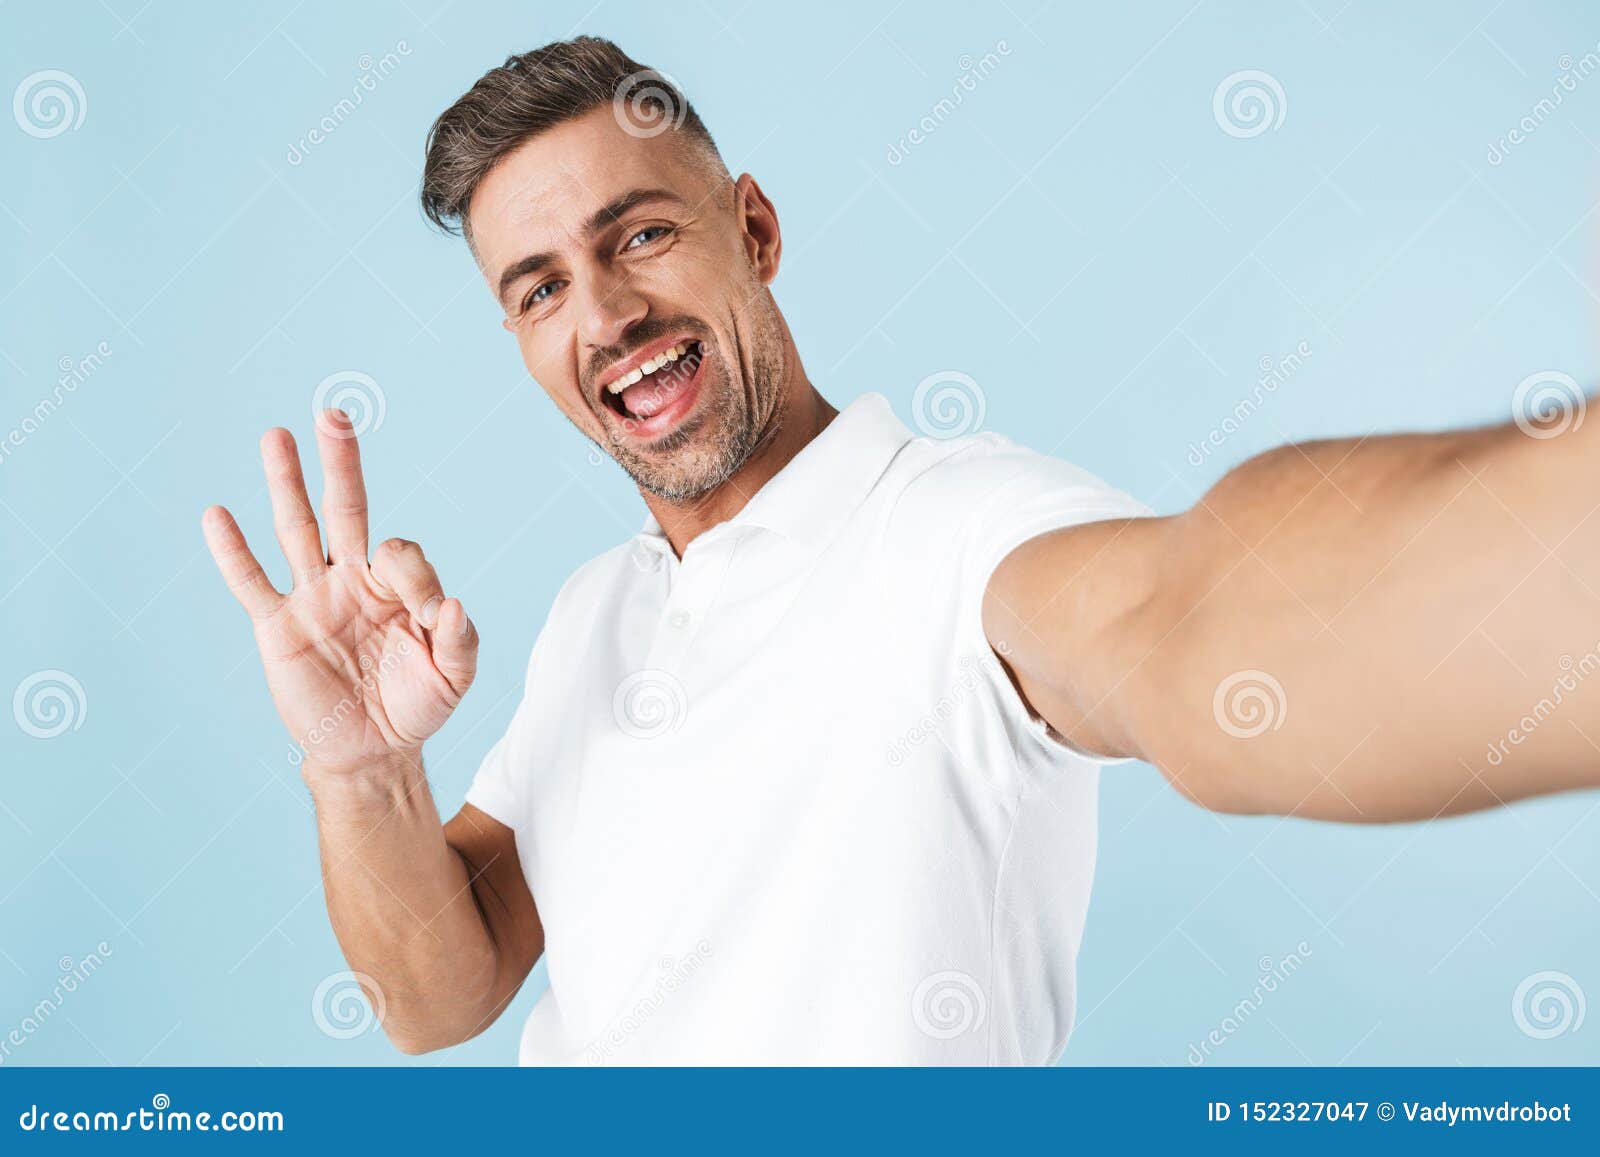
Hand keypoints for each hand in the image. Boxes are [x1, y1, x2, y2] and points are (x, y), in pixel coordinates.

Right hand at [202, 409, 477, 774]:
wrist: (374, 751)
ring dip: (286, 484)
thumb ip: (460, 640)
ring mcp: (312, 598)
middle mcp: (352, 579)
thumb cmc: (416, 705)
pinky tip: (217, 515)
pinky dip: (233, 552)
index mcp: (396, 585)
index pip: (401, 553)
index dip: (416, 577)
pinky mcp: (278, 627)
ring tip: (276, 436)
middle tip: (333, 416)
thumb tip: (451, 603)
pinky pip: (252, 583)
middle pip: (345, 509)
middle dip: (340, 464)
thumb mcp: (453, 676)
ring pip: (296, 530)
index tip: (427, 615)